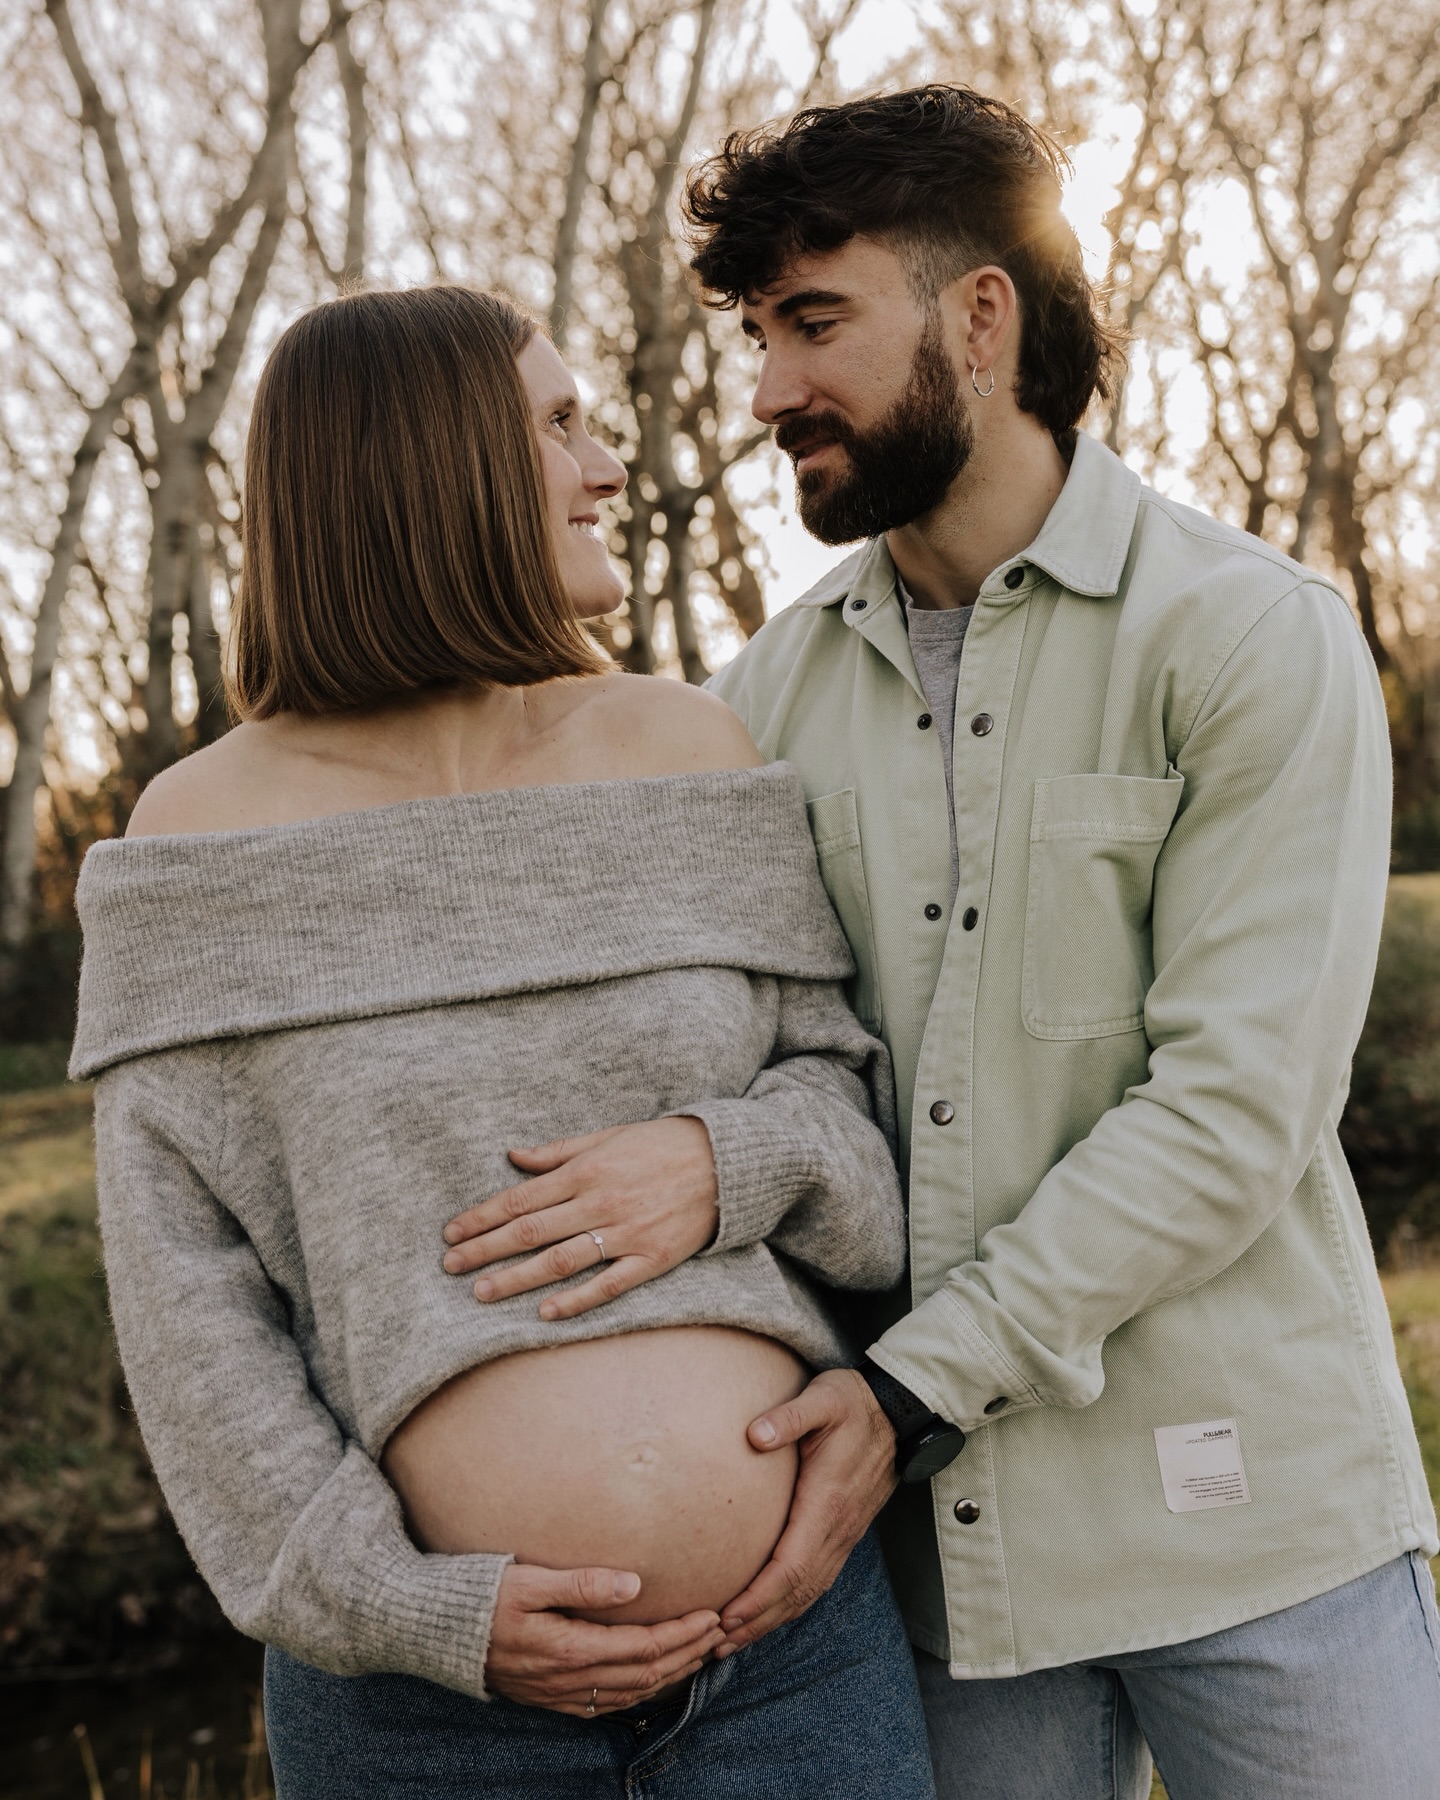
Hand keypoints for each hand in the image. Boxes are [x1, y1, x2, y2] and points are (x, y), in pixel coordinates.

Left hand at [441, 1118, 718, 1321]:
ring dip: (516, 1279)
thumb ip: (558, 1151)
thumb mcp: (609, 1136)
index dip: (482, 1217)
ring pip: (560, 1261)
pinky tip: (545, 1314)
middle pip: (530, 1232)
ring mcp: (626, 1233)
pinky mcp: (651, 1258)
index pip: (520, 1198)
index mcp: (586, 1170)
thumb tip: (513, 1155)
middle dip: (485, 1250)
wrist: (727, 1162)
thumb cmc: (662, 1144)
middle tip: (450, 1267)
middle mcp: (600, 1202)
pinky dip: (576, 1300)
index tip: (452, 1234)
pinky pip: (607, 1285)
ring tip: (482, 1293)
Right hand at [485, 1563, 725, 1714]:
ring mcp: (558, 1694)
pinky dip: (639, 1693)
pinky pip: (606, 1705)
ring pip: (630, 1694)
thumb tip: (635, 1583)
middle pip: (645, 1675)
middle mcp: (568, 1679)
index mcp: (568, 1648)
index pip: (643, 1647)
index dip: (682, 1633)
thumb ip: (583, 1583)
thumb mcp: (529, 1579)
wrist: (435, 1633)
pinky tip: (652, 1681)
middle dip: (687, 1654)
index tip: (712, 1614)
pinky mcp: (548, 1698)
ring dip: (670, 1675)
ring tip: (698, 1653)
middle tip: (719, 1632)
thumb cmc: (480, 1595)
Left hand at [713, 1368, 896, 1656]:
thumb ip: (790, 1415)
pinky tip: (766, 1613)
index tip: (726, 1616)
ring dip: (771, 1620)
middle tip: (715, 1644)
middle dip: (757, 1622)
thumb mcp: (823, 1397)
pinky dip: (789, 1605)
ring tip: (732, 1641)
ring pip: (808, 1593)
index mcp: (828, 1502)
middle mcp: (838, 1528)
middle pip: (797, 1592)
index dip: (759, 1597)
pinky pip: (816, 1580)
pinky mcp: (844, 1533)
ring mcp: (844, 1535)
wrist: (898, 1412)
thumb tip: (754, 1435)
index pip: (792, 1566)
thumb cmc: (853, 1402)